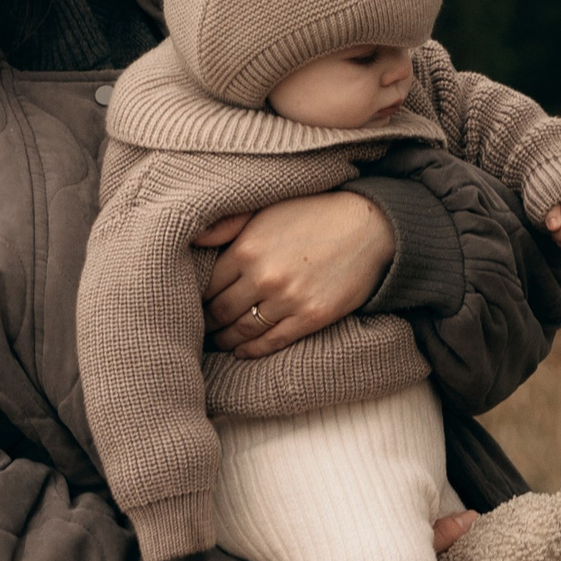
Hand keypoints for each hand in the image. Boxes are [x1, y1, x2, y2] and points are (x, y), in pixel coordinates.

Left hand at [199, 192, 395, 356]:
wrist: (368, 226)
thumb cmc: (314, 213)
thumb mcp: (266, 208)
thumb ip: (227, 224)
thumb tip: (192, 239)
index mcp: (247, 248)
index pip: (208, 285)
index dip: (196, 298)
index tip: (191, 305)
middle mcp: (264, 276)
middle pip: (221, 311)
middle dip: (207, 322)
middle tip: (200, 328)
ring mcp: (289, 299)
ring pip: (243, 330)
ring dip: (226, 340)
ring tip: (218, 341)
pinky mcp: (311, 316)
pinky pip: (273, 341)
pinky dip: (253, 351)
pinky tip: (242, 352)